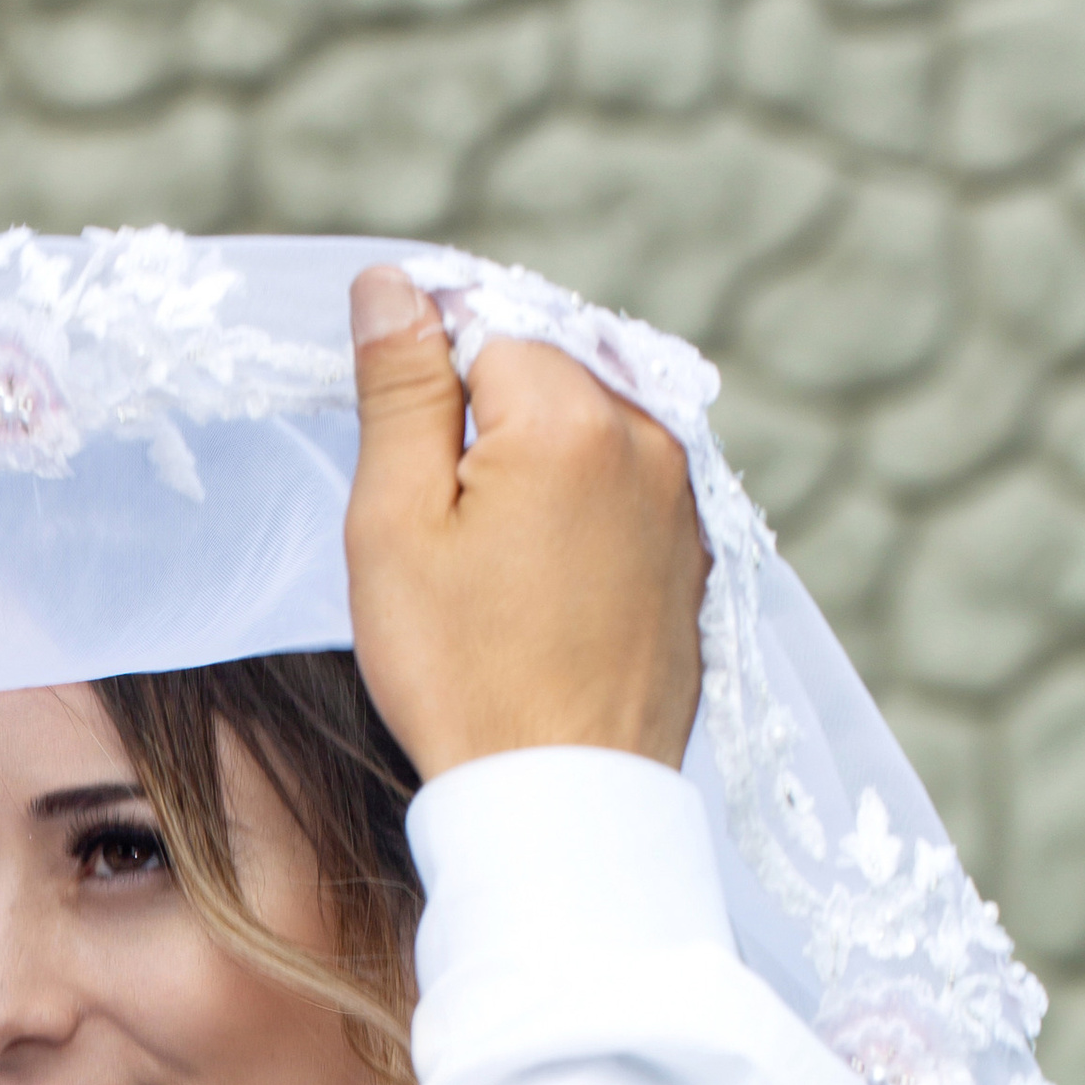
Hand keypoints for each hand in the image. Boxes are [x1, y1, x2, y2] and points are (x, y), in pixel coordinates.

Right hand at [342, 266, 708, 781]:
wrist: (562, 801)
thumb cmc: (462, 676)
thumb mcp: (395, 525)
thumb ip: (399, 388)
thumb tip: (389, 283)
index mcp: (567, 415)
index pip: (481, 328)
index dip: (428, 392)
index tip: (409, 474)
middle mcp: (647, 434)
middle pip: (544, 369)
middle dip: (487, 422)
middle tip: (450, 533)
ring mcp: (683, 495)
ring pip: (590, 426)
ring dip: (538, 464)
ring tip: (498, 564)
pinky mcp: (695, 551)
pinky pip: (628, 487)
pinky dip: (583, 510)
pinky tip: (545, 584)